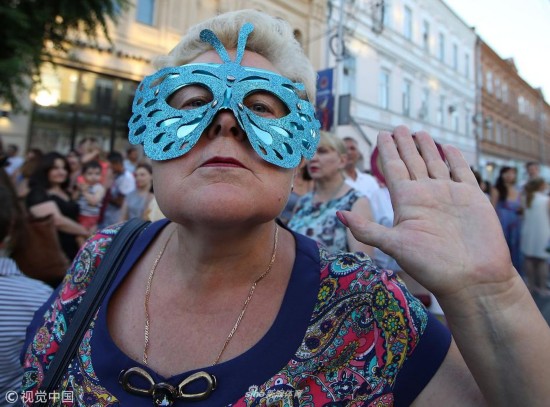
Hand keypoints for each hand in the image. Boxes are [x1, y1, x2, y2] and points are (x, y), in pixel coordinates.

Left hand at [339, 126, 515, 300]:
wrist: (472, 280)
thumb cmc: (432, 267)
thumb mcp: (395, 245)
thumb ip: (368, 229)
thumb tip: (338, 214)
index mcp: (407, 202)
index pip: (394, 169)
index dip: (387, 151)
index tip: (381, 135)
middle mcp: (426, 196)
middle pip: (412, 162)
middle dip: (404, 145)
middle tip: (397, 127)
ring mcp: (448, 196)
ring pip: (434, 164)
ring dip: (426, 148)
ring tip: (419, 132)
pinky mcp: (472, 198)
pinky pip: (461, 172)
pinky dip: (455, 159)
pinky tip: (448, 147)